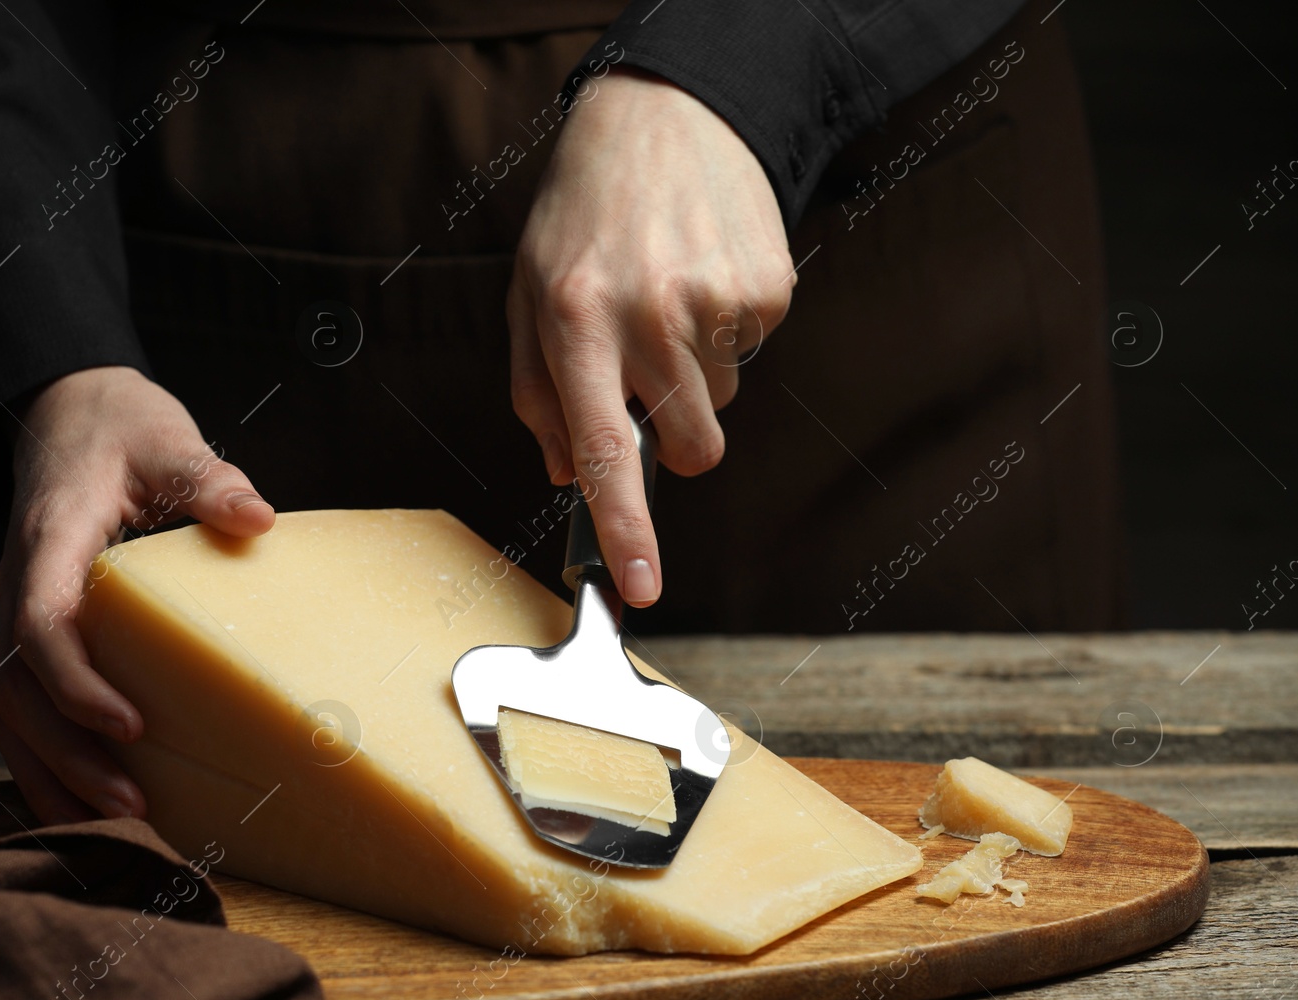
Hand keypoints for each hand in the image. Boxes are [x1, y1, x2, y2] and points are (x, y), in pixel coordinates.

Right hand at [0, 366, 273, 822]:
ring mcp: (21, 612)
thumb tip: (257, 519)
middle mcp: (22, 586)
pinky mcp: (36, 631)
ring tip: (120, 820)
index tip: (130, 724)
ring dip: (56, 770)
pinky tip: (90, 803)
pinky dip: (48, 760)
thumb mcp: (164, 438)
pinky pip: (24, 707)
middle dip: (72, 753)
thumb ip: (205, 478)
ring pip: (12, 710)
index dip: (77, 682)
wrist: (68, 412)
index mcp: (49, 540)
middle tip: (135, 802)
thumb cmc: (118, 427)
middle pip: (20, 688)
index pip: (43, 623)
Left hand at [508, 68, 794, 605]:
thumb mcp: (528, 293)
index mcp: (574, 319)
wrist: (665, 113)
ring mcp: (716, 300)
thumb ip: (536, 393)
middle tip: (646, 369)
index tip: (641, 588)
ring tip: (669, 296)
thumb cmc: (583, 215)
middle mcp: (648, 313)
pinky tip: (703, 274)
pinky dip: (729, 331)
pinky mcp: (768, 286)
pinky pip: (754, 353)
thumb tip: (564, 474)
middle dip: (672, 433)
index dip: (623, 528)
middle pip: (689, 448)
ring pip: (722, 404)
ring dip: (697, 373)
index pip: (600, 449)